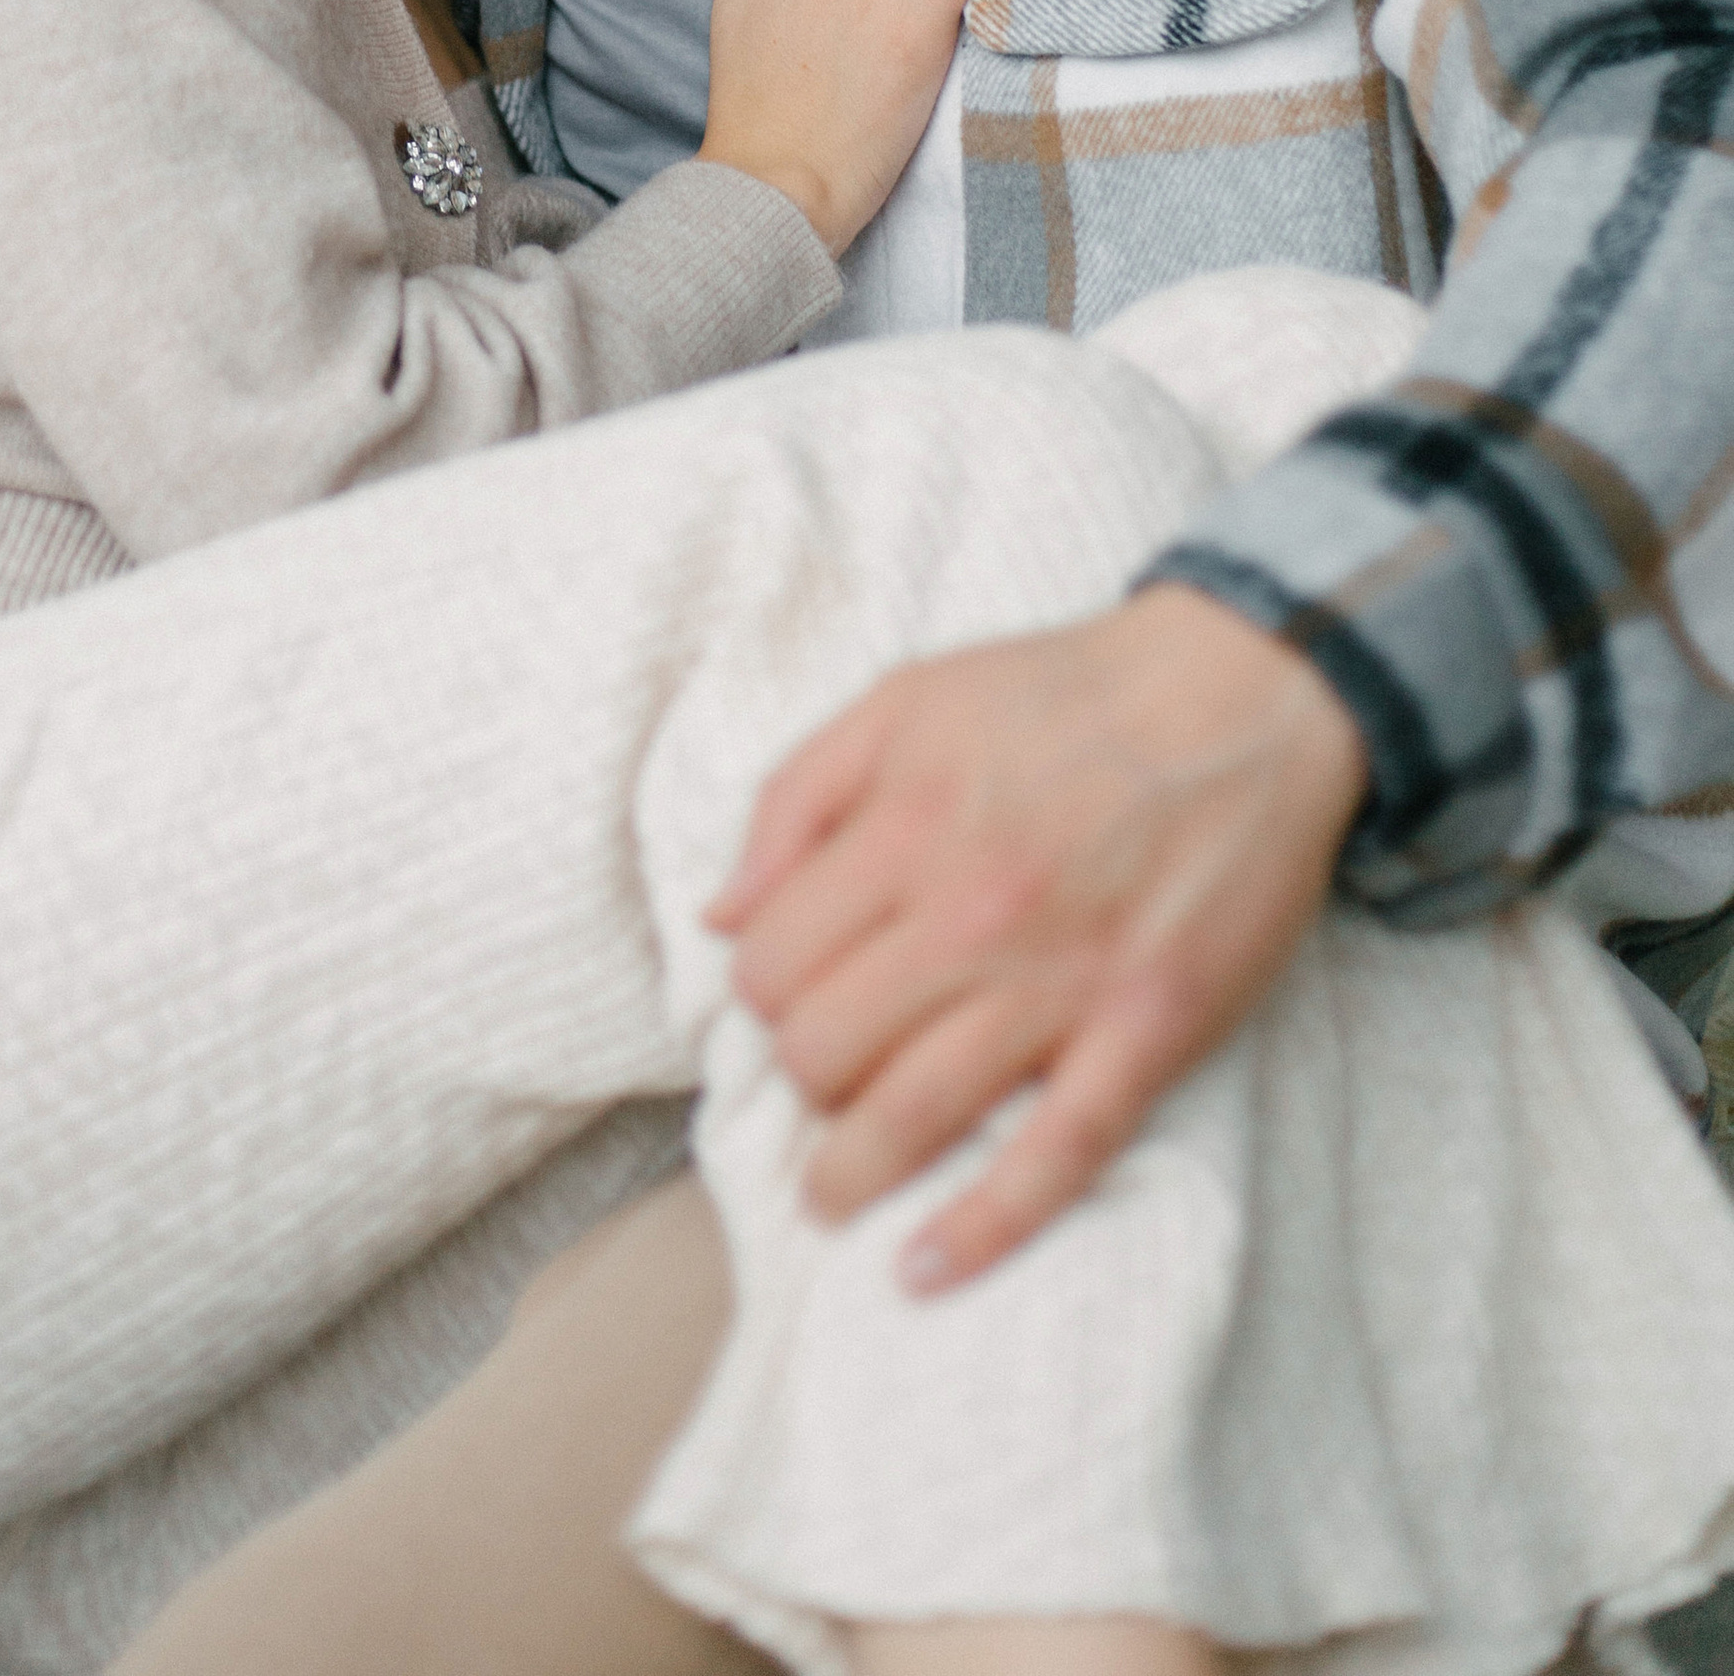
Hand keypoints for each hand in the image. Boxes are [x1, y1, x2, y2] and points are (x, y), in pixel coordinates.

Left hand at [708, 586, 1369, 1287]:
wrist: (1241, 694)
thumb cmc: (1062, 694)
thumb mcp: (903, 700)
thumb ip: (795, 798)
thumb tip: (720, 914)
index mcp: (903, 827)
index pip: (772, 964)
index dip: (761, 991)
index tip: (784, 997)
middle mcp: (969, 914)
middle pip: (825, 1049)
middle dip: (803, 1076)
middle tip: (822, 1077)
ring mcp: (1061, 982)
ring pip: (913, 1114)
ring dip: (851, 1174)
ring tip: (831, 1196)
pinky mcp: (1146, 1031)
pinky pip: (1057, 1155)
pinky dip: (984, 1227)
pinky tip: (924, 1268)